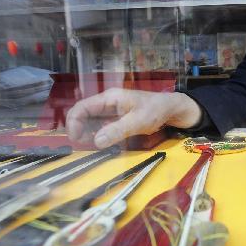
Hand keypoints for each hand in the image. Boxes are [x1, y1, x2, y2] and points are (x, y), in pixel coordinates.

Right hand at [66, 88, 201, 147]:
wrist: (172, 109)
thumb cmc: (156, 110)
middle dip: (78, 128)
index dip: (74, 122)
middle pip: (83, 114)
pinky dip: (97, 135)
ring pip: (90, 122)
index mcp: (109, 98)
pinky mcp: (117, 120)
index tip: (75, 138)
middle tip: (82, 145)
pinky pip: (101, 127)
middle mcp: (107, 103)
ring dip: (86, 133)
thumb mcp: (138, 121)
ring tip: (90, 146)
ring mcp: (111, 111)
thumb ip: (117, 130)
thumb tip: (96, 141)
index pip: (82, 107)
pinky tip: (101, 144)